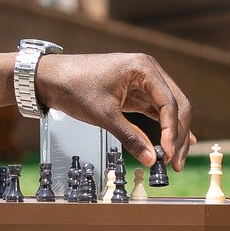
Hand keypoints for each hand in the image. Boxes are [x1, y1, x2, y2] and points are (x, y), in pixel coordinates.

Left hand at [33, 51, 194, 167]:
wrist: (51, 78)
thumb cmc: (74, 86)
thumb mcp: (104, 115)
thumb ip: (130, 137)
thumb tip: (151, 159)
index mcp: (144, 68)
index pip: (170, 103)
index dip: (172, 131)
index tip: (167, 153)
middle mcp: (148, 71)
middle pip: (177, 105)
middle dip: (178, 135)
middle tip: (175, 162)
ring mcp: (143, 81)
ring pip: (169, 110)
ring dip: (173, 134)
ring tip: (173, 160)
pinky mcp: (136, 92)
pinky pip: (157, 111)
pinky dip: (164, 127)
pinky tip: (172, 143)